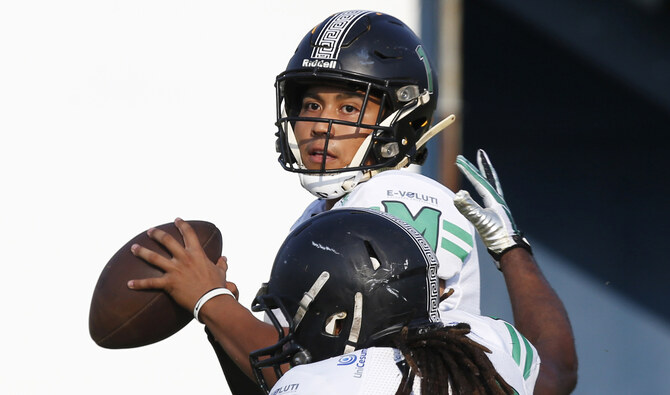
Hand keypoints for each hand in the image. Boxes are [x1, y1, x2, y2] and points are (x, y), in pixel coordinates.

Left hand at [127, 217, 234, 309]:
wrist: (212, 300)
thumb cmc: (217, 287)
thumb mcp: (221, 272)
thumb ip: (221, 264)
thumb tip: (224, 258)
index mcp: (197, 254)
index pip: (189, 234)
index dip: (182, 225)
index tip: (177, 219)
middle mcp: (184, 258)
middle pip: (167, 241)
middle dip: (157, 234)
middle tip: (150, 231)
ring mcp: (175, 270)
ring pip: (154, 257)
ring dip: (142, 252)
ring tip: (134, 248)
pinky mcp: (169, 283)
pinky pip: (150, 283)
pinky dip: (139, 284)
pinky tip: (129, 284)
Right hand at [453, 149, 530, 266]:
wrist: (509, 250)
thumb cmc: (498, 236)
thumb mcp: (481, 221)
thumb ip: (470, 208)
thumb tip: (459, 194)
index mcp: (495, 199)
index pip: (479, 180)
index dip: (469, 170)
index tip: (459, 160)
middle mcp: (498, 201)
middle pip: (490, 178)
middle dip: (483, 166)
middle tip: (480, 153)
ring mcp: (498, 209)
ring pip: (490, 187)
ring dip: (484, 177)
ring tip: (481, 172)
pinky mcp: (496, 217)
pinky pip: (488, 198)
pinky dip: (484, 191)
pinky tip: (482, 196)